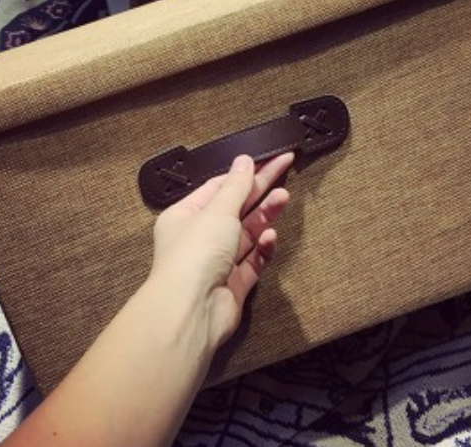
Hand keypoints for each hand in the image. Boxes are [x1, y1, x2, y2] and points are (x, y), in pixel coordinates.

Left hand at [150, 153, 292, 350]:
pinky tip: (270, 237)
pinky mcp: (233, 284)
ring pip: (247, 233)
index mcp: (185, 215)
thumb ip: (236, 186)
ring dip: (265, 215)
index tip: (268, 160)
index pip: (218, 187)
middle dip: (260, 190)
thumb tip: (244, 161)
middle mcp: (199, 237)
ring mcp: (217, 261)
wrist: (192, 310)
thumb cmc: (194, 254)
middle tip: (285, 169)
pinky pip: (253, 260)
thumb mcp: (218, 211)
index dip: (244, 173)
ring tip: (283, 198)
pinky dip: (263, 248)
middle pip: (235, 208)